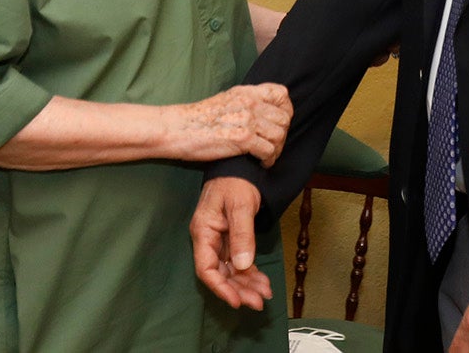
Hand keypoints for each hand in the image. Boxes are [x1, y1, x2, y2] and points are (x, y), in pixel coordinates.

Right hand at [169, 83, 291, 165]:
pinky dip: (268, 160)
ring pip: (279, 135)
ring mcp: (247, 120)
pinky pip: (269, 150)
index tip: (279, 123)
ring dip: (276, 149)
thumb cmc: (197, 120)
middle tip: (273, 146)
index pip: (281, 94)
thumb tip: (262, 112)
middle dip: (282, 134)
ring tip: (267, 157)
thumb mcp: (225, 100)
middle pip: (284, 118)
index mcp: (246, 92)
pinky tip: (261, 163)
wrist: (176, 128)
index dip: (286, 109)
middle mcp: (250, 102)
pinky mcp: (242, 138)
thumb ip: (244, 103)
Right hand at [191, 177, 272, 308]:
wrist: (242, 166)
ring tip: (264, 295)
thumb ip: (241, 235)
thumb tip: (242, 265)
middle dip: (238, 290)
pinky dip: (250, 273)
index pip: (206, 268)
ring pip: (231, 270)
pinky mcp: (232, 239)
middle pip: (220, 273)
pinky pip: (239, 262)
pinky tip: (263, 282)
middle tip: (258, 302)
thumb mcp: (240, 205)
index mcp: (204, 232)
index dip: (220, 287)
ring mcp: (220, 241)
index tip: (236, 301)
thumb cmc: (236, 181)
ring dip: (246, 284)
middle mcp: (209, 240)